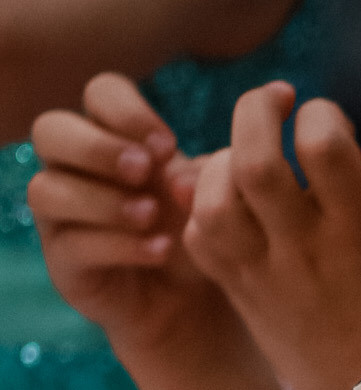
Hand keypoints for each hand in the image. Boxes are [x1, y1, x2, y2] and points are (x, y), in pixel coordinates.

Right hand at [26, 71, 229, 369]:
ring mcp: (63, 214)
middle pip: (50, 130)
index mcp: (115, 133)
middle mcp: (76, 166)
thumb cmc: (205, 225)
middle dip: (97, 146)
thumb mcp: (224, 184)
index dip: (126, 110)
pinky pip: (71, 245)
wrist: (196, 297)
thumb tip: (284, 92)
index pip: (99, 92)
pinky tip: (157, 249)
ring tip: (151, 215)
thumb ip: (242, 141)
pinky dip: (116, 245)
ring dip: (102, 199)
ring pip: (47, 189)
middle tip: (144, 169)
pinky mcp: (65, 261)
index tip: (167, 143)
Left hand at [186, 82, 360, 389]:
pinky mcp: (238, 291)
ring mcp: (265, 272)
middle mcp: (308, 248)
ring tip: (244, 152)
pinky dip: (204, 206)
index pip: (326, 146)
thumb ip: (353, 190)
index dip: (321, 114)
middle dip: (257, 110)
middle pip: (254, 160)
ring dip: (222, 159)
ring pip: (212, 197)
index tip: (326, 122)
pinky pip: (198, 235)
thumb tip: (316, 144)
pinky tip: (230, 201)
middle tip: (274, 102)